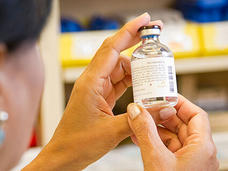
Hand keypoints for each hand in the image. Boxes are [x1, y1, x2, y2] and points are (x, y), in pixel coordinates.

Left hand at [24, 13, 174, 170]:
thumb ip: (139, 119)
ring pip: (119, 68)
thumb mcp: (112, 131)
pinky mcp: (100, 96)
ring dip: (135, 67)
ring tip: (153, 68)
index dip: (128, 32)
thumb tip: (163, 108)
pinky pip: (118, 81)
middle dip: (135, 42)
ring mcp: (96, 88)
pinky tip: (142, 82)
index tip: (144, 20)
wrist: (65, 155)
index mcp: (91, 83)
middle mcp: (93, 81)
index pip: (112, 49)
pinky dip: (131, 80)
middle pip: (116, 54)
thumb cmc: (79, 143)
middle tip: (153, 35)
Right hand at [127, 95, 218, 170]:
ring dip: (154, 127)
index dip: (179, 103)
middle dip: (162, 114)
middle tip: (146, 107)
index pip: (195, 115)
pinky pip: (165, 147)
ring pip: (171, 135)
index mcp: (202, 147)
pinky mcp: (176, 166)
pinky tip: (138, 135)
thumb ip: (145, 131)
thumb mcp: (156, 159)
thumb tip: (136, 110)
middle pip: (181, 123)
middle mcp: (197, 152)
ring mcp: (187, 160)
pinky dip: (153, 139)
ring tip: (138, 121)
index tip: (163, 96)